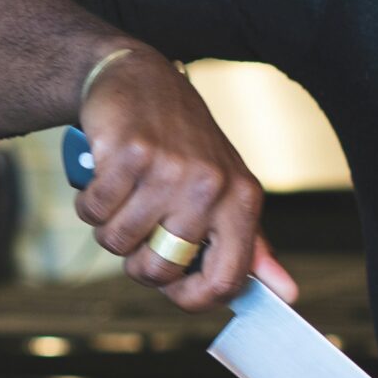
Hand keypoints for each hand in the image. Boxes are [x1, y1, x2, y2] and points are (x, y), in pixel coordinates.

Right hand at [74, 51, 297, 311]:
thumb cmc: (183, 143)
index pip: (225, 280)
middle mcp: (211, 185)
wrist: (140, 78)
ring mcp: (170, 168)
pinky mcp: (129, 153)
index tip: (170, 287)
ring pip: (118, 242)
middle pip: (160, 269)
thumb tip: (288, 293)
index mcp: (241, 200)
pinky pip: (94, 211)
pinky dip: (88, 203)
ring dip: (107, 228)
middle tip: (135, 232)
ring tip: (120, 198)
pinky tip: (102, 179)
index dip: (191, 298)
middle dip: (134, 261)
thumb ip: (251, 245)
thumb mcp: (226, 190)